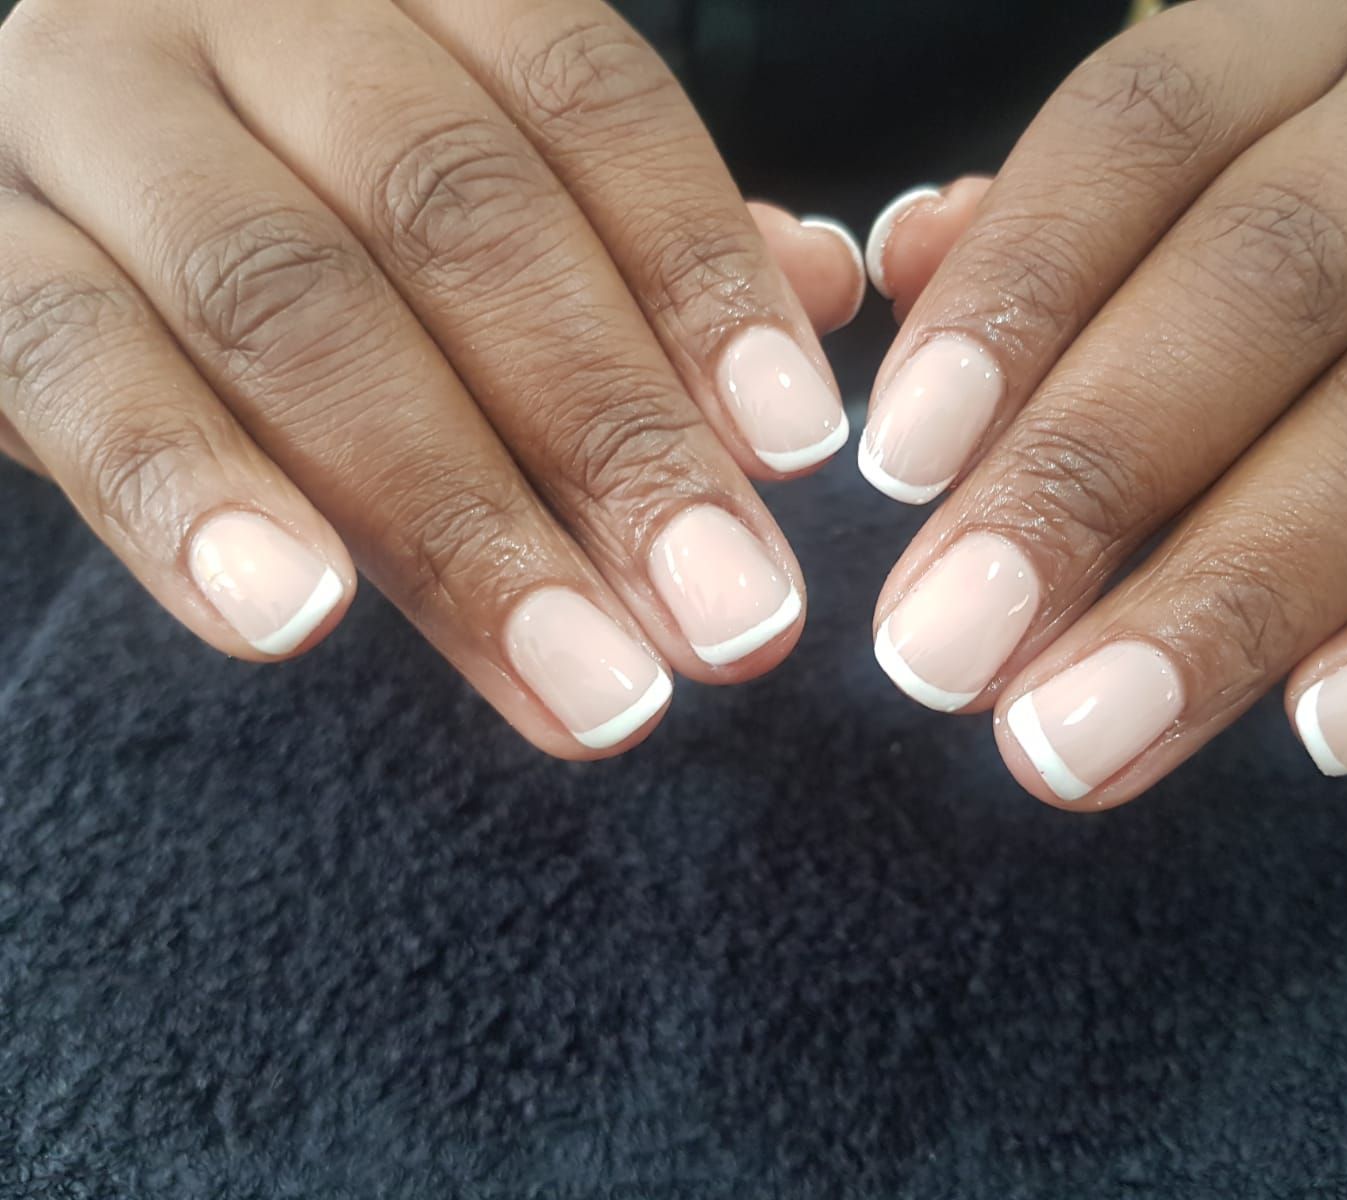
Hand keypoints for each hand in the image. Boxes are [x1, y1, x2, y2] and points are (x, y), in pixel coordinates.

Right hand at [0, 0, 863, 757]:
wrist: (33, 155)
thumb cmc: (297, 176)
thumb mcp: (465, 165)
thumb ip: (633, 227)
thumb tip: (818, 285)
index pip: (585, 103)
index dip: (700, 281)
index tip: (797, 456)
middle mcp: (234, 9)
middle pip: (453, 215)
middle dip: (610, 438)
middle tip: (733, 625)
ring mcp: (76, 112)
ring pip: (283, 304)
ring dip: (454, 520)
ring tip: (592, 690)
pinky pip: (66, 364)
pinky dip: (187, 493)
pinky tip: (295, 621)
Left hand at [862, 0, 1346, 806]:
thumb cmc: (1278, 196)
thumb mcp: (1162, 173)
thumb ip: (1032, 232)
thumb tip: (900, 267)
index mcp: (1297, 34)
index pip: (1140, 131)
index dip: (1015, 294)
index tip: (899, 468)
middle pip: (1276, 279)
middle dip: (1094, 480)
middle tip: (947, 654)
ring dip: (1244, 593)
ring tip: (1088, 736)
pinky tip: (1329, 732)